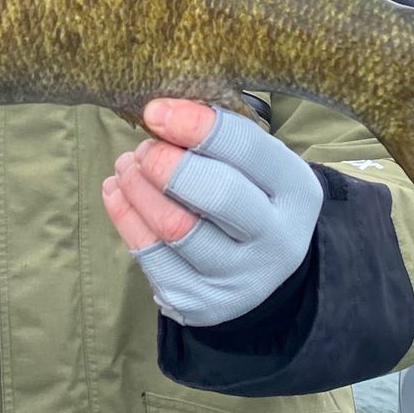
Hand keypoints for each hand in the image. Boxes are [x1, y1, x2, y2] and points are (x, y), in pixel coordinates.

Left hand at [102, 99, 323, 326]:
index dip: (196, 125)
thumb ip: (218, 138)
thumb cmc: (251, 196)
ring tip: (127, 165)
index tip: (155, 111)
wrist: (261, 272)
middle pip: (217, 194)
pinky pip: (151, 256)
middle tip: (144, 148)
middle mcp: (277, 240)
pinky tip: (116, 191)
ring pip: (176, 228)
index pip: (248, 149)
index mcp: (297, 192)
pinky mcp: (199, 301)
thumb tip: (159, 112)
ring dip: (139, 188)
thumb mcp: (255, 165)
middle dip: (167, 163)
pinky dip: (125, 215)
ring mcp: (238, 277)